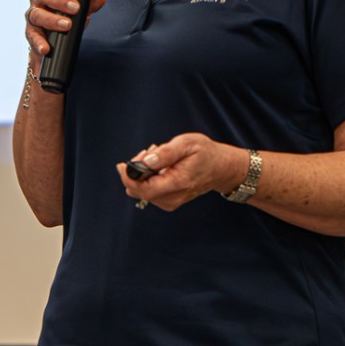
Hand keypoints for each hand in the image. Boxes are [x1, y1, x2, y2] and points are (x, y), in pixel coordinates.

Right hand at [24, 0, 108, 55]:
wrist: (55, 39)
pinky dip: (39, 42)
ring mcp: (33, 15)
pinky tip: (46, 48)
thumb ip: (91, 2)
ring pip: (37, 14)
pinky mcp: (31, 32)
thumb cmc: (68, 16)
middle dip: (60, 0)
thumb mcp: (82, 9)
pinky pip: (32, 36)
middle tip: (75, 8)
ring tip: (67, 25)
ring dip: (52, 20)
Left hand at [116, 134, 247, 210]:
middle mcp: (173, 197)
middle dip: (135, 171)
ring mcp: (171, 201)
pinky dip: (147, 178)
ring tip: (156, 156)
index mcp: (178, 183)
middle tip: (148, 152)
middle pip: (139, 191)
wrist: (220, 168)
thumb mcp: (186, 144)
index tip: (123, 164)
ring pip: (141, 191)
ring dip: (141, 173)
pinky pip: (148, 192)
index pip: (145, 190)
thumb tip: (145, 161)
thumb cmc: (205, 153)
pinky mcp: (168, 200)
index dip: (129, 178)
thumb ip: (165, 153)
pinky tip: (158, 165)